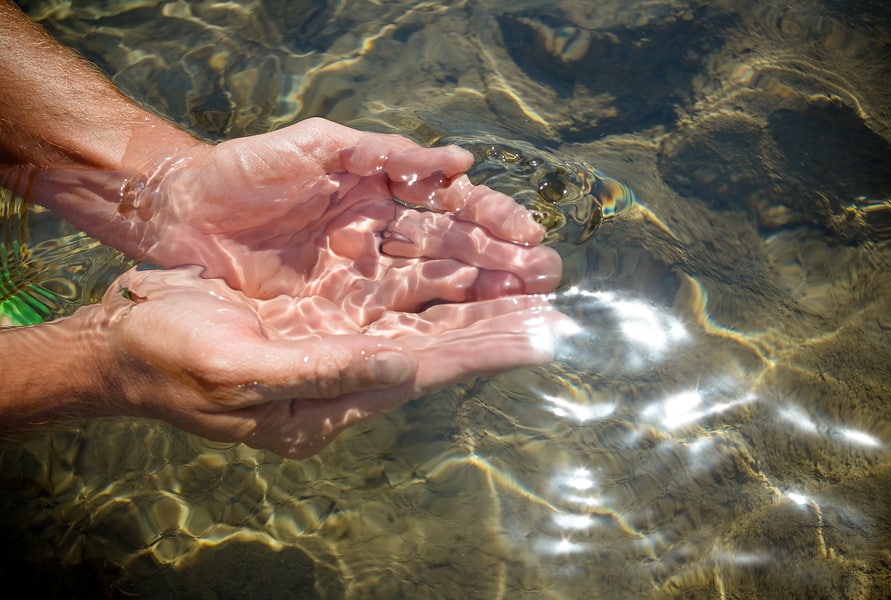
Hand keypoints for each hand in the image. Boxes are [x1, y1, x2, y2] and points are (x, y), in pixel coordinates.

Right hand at [105, 265, 569, 457]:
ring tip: (527, 283)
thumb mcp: (239, 369)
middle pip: (437, 345)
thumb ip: (322, 372)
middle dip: (495, 324)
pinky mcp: (322, 314)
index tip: (541, 336)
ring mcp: (334, 341)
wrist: (127, 345)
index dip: (483, 351)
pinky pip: (391, 299)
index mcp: (328, 401)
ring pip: (420, 318)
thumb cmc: (172, 360)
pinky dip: (431, 286)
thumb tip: (401, 365)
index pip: (425, 371)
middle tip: (553, 303)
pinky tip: (461, 271)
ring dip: (473, 301)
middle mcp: (344, 372)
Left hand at [121, 117, 557, 299]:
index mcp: (379, 193)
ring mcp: (361, 280)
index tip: (528, 235)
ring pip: (433, 293)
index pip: (448, 208)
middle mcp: (379, 239)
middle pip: (451, 254)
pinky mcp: (337, 316)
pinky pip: (395, 324)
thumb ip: (386, 152)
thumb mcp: (317, 145)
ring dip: (483, 302)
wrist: (181, 211)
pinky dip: (436, 332)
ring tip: (532, 313)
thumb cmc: (246, 171)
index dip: (490, 220)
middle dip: (501, 267)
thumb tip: (458, 162)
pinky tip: (474, 339)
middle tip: (549, 280)